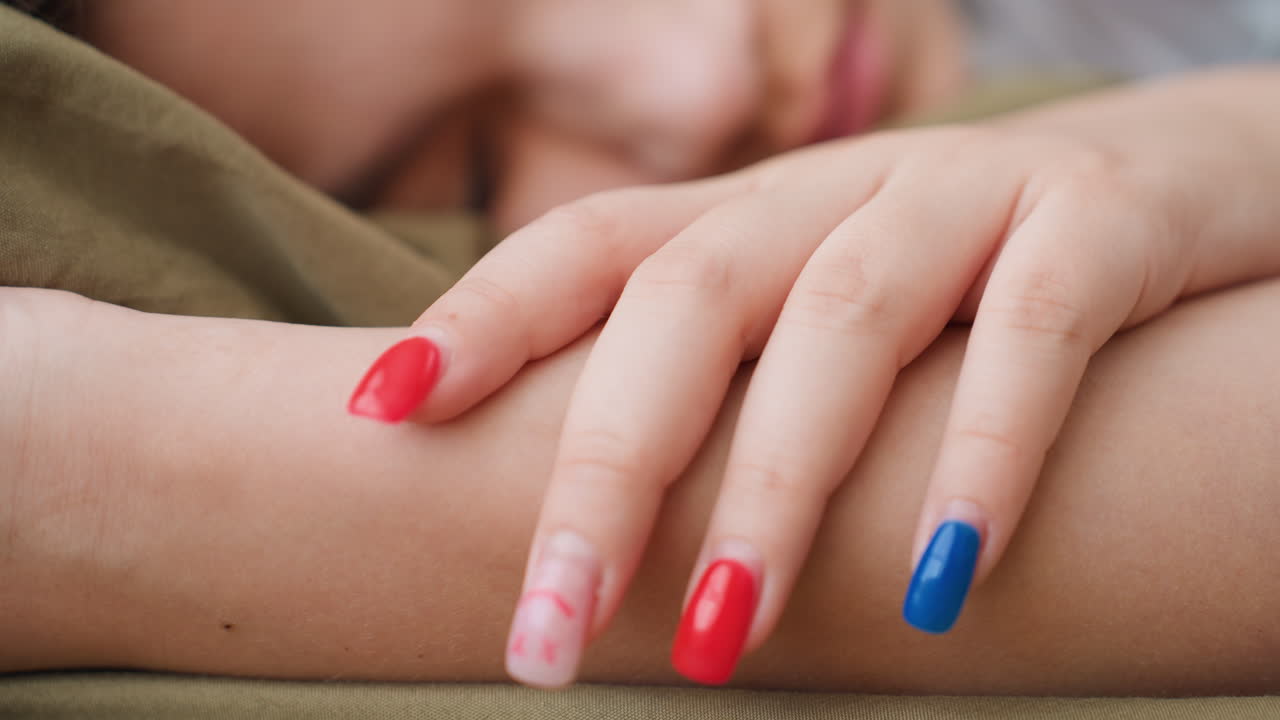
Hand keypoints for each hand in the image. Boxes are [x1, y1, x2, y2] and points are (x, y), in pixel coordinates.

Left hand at [345, 68, 1279, 686]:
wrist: (1179, 176)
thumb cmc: (963, 280)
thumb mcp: (829, 309)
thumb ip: (732, 379)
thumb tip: (600, 514)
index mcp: (754, 215)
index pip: (589, 248)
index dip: (481, 317)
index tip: (379, 413)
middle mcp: (838, 191)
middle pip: (689, 306)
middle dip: (608, 470)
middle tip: (542, 635)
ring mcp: (969, 193)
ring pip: (846, 322)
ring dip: (774, 488)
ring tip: (718, 639)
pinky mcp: (1102, 218)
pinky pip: (1035, 330)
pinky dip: (986, 452)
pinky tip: (939, 581)